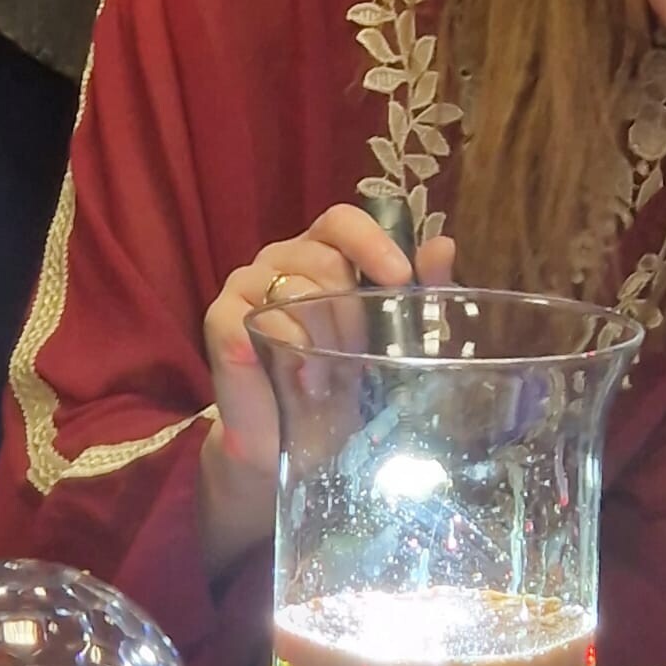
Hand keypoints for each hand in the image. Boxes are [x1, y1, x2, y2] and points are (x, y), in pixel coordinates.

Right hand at [199, 204, 454, 575]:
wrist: (294, 444)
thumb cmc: (344, 388)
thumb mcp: (392, 343)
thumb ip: (419, 295)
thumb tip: (443, 246)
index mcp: (322, 255)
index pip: (341, 221)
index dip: (370, 241)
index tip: (399, 277)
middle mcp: (281, 261)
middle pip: (324, 257)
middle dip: (352, 310)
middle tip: (359, 354)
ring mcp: (246, 286)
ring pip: (296, 287)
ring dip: (325, 336)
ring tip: (332, 377)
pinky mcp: (221, 319)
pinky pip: (264, 316)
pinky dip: (293, 348)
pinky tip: (308, 380)